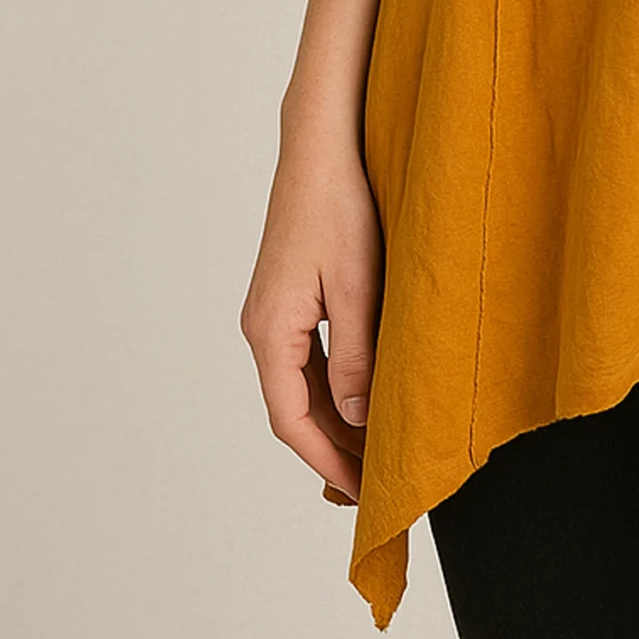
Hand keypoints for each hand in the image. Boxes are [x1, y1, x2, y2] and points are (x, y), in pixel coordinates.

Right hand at [240, 130, 381, 506]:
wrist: (321, 147)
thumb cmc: (339, 206)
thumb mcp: (357, 286)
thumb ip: (356, 356)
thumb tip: (356, 418)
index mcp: (271, 330)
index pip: (292, 419)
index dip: (327, 460)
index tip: (360, 491)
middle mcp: (262, 327)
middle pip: (294, 408)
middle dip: (332, 449)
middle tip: (375, 482)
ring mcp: (272, 312)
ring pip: (300, 385)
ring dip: (334, 420)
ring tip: (375, 450)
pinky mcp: (288, 296)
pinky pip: (307, 359)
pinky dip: (332, 387)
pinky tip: (363, 397)